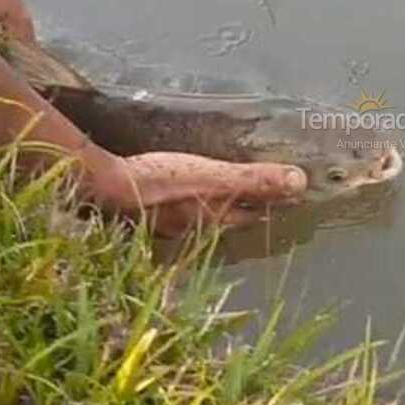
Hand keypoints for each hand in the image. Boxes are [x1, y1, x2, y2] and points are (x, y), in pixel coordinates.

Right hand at [89, 152, 307, 236]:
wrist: (104, 191)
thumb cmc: (162, 183)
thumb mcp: (215, 177)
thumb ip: (255, 180)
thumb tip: (300, 182)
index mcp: (216, 218)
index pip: (255, 213)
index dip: (276, 203)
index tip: (295, 196)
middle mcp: (196, 226)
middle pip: (231, 217)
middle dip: (249, 207)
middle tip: (269, 194)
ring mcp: (169, 222)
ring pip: (205, 214)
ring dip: (219, 205)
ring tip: (230, 191)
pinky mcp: (147, 211)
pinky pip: (178, 207)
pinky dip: (190, 198)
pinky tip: (183, 190)